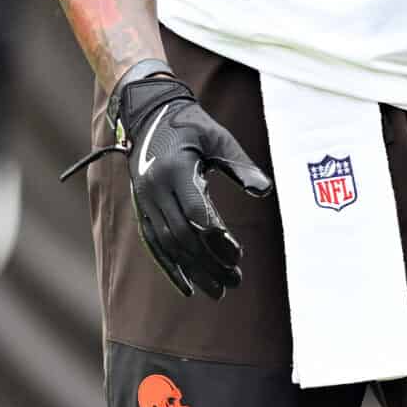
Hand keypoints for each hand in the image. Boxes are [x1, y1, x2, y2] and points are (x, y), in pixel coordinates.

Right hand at [107, 66, 269, 299]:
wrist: (148, 115)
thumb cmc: (191, 125)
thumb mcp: (219, 138)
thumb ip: (241, 165)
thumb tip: (264, 190)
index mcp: (175, 169)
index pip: (196, 212)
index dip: (217, 237)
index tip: (238, 255)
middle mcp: (155, 188)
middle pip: (182, 236)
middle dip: (208, 262)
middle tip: (236, 282)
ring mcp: (145, 201)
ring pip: (168, 245)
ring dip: (193, 271)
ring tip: (218, 292)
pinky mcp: (142, 209)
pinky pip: (154, 244)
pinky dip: (170, 267)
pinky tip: (187, 287)